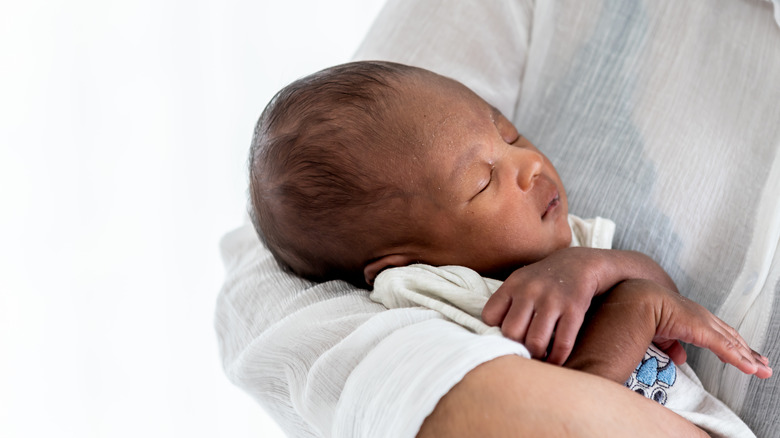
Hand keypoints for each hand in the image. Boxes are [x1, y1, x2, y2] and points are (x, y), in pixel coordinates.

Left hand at [482, 247, 608, 363]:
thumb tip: (495, 339)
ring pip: (535, 342)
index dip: (495, 332)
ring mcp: (552, 300)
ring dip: (536, 356)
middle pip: (511, 332)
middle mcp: (529, 291)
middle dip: (516, 347)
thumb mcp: (520, 283)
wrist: (580, 263)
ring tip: (538, 357)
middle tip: (522, 353)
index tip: (505, 338)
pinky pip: (562, 343)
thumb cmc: (543, 281)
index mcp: (512, 285)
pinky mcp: (573, 309)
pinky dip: (557, 358)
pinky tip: (555, 360)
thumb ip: (506, 305)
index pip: (490, 316)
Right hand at [640, 280, 772, 378]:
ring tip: (762, 372)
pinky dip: (738, 359)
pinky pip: (725, 347)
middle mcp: (703, 318)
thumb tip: (681, 358)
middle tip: (762, 366)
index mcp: (693, 318)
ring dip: (749, 358)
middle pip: (732, 337)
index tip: (745, 357)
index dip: (734, 346)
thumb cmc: (645, 313)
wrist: (638, 301)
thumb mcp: (662, 334)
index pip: (720, 334)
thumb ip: (673, 346)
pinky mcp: (702, 329)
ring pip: (733, 343)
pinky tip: (750, 369)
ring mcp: (704, 322)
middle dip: (748, 353)